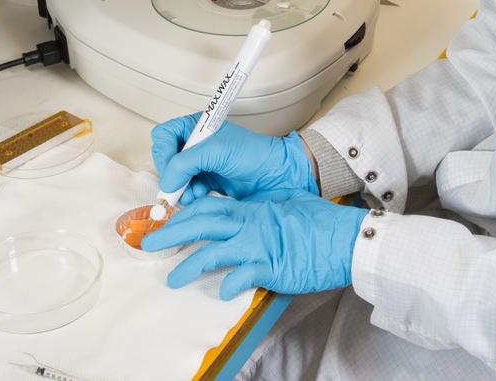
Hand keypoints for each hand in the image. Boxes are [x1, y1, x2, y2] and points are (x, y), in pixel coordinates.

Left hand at [140, 190, 368, 299]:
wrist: (346, 238)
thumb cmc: (321, 222)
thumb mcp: (289, 204)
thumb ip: (266, 207)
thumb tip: (252, 209)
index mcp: (253, 209)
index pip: (210, 207)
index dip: (185, 213)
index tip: (167, 220)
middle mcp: (250, 225)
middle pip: (201, 225)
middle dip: (172, 233)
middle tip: (149, 243)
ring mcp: (259, 246)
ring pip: (212, 253)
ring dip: (188, 265)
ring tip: (172, 278)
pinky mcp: (270, 268)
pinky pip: (241, 277)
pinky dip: (228, 284)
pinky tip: (220, 291)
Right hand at [151, 115, 317, 205]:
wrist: (274, 175)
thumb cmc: (253, 154)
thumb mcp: (215, 152)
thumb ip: (184, 164)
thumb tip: (166, 182)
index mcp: (196, 128)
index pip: (164, 136)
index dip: (163, 152)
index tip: (172, 166)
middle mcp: (195, 146)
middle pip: (165, 160)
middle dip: (172, 175)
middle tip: (182, 184)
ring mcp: (200, 165)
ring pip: (174, 179)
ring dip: (181, 189)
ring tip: (196, 192)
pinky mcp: (206, 182)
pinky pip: (186, 191)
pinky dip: (190, 196)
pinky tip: (202, 196)